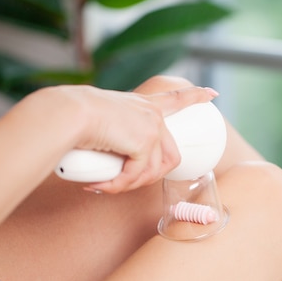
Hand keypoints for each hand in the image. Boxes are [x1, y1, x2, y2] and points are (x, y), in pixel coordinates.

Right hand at [47, 84, 218, 192]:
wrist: (68, 113)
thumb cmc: (73, 117)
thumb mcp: (98, 123)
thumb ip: (109, 138)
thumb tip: (102, 167)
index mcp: (144, 104)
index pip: (176, 98)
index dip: (196, 96)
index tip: (213, 94)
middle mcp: (153, 114)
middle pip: (170, 158)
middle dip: (148, 178)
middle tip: (122, 183)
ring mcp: (152, 128)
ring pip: (152, 172)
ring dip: (128, 185)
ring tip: (105, 185)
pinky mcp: (145, 142)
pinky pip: (136, 175)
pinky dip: (118, 185)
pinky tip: (101, 186)